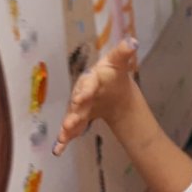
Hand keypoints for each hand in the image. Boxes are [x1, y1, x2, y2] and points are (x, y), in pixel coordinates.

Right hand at [53, 38, 138, 155]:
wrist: (110, 88)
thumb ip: (124, 52)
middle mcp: (82, 92)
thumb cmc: (112, 72)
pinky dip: (63, 139)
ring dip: (68, 124)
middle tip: (72, 119)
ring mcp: (79, 106)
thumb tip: (133, 42)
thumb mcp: (119, 62)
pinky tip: (58, 150)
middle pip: (77, 101)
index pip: (88, 82)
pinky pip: (70, 130)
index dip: (86, 90)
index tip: (84, 97)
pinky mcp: (78, 119)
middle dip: (75, 109)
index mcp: (92, 78)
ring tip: (65, 133)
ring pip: (73, 116)